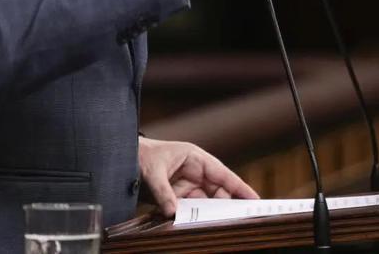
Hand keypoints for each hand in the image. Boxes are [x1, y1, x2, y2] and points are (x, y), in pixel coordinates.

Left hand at [138, 136, 259, 216]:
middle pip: (217, 193)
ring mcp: (187, 185)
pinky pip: (190, 209)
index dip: (240, 188)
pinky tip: (192, 223)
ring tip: (209, 224)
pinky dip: (192, 217)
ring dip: (206, 214)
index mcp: (195, 158)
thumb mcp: (152, 172)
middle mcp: (195, 172)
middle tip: (230, 221)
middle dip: (224, 206)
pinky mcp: (178, 196)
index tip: (255, 200)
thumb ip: (164, 193)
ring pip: (205, 203)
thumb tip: (173, 212)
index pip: (223, 175)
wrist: (122, 157)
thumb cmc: (141, 156)